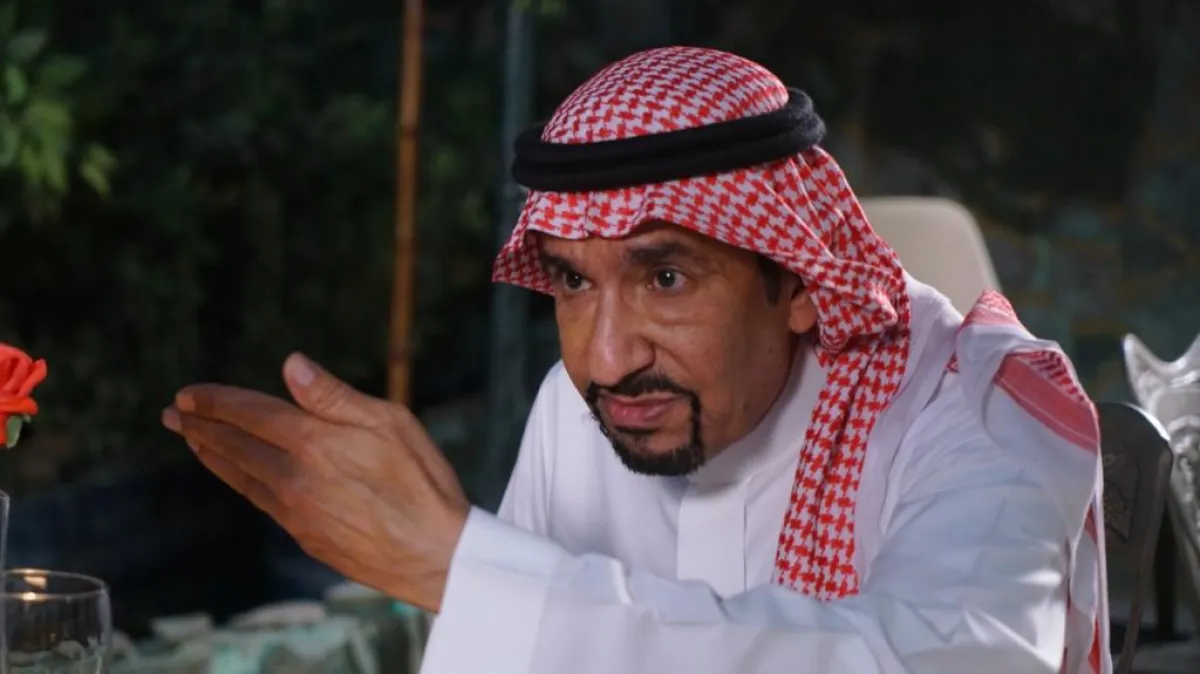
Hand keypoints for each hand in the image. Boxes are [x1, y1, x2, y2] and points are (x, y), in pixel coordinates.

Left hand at [161, 352, 469, 611]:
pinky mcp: (305, 537)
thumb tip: (291, 365)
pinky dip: (239, 482)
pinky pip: (261, 502)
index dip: (216, 401)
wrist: (435, 554)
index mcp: (313, 441)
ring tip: (193, 441)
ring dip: (212, 455)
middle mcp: (293, 477)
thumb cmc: (422, 481)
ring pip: (240, 477)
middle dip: (200, 426)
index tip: (189, 393)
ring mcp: (295, 511)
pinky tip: (240, 477)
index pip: (249, 413)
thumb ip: (334, 395)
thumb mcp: (390, 422)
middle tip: (172, 414)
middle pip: (234, 446)